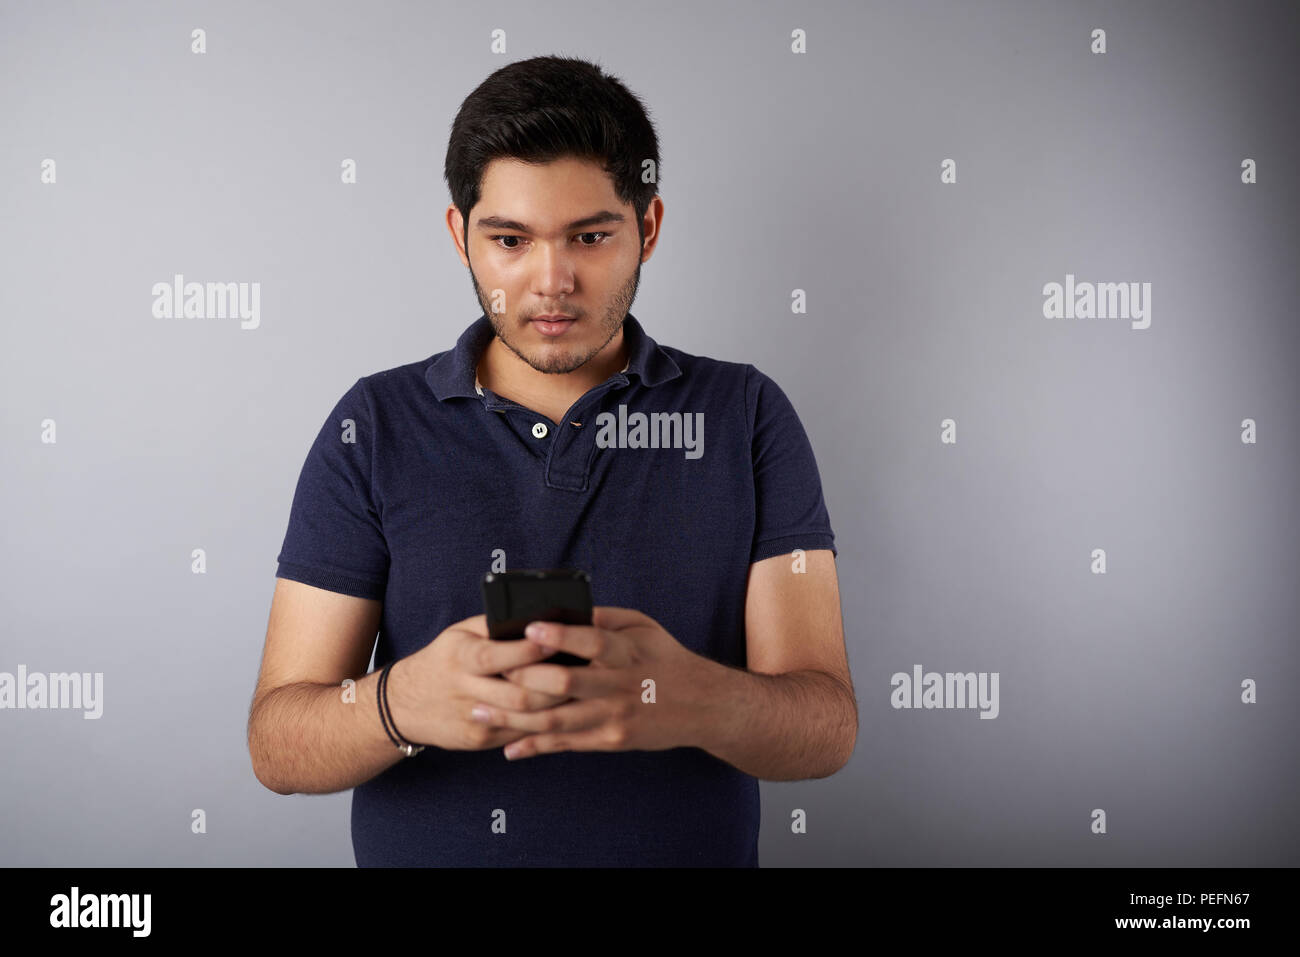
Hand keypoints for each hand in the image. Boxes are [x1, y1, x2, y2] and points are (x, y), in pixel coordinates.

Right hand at [385, 614, 569, 750]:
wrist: (404, 704)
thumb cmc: (443, 660)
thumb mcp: (459, 634)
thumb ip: (495, 627)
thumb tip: (538, 618)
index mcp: (460, 657)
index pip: (498, 656)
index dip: (531, 650)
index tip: (560, 639)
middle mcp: (465, 690)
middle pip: (519, 694)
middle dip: (555, 685)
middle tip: (584, 672)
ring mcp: (472, 719)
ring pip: (524, 718)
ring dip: (557, 707)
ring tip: (582, 692)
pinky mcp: (479, 739)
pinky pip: (519, 732)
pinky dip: (545, 722)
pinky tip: (565, 711)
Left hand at [470, 606, 717, 759]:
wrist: (703, 705)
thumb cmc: (667, 658)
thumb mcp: (644, 627)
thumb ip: (606, 619)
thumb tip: (566, 609)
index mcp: (628, 652)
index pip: (593, 642)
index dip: (561, 635)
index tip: (529, 628)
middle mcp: (620, 686)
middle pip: (567, 684)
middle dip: (525, 679)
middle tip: (490, 673)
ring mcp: (614, 716)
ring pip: (558, 720)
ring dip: (516, 718)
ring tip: (481, 711)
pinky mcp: (611, 740)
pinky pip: (567, 745)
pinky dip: (536, 747)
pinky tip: (510, 748)